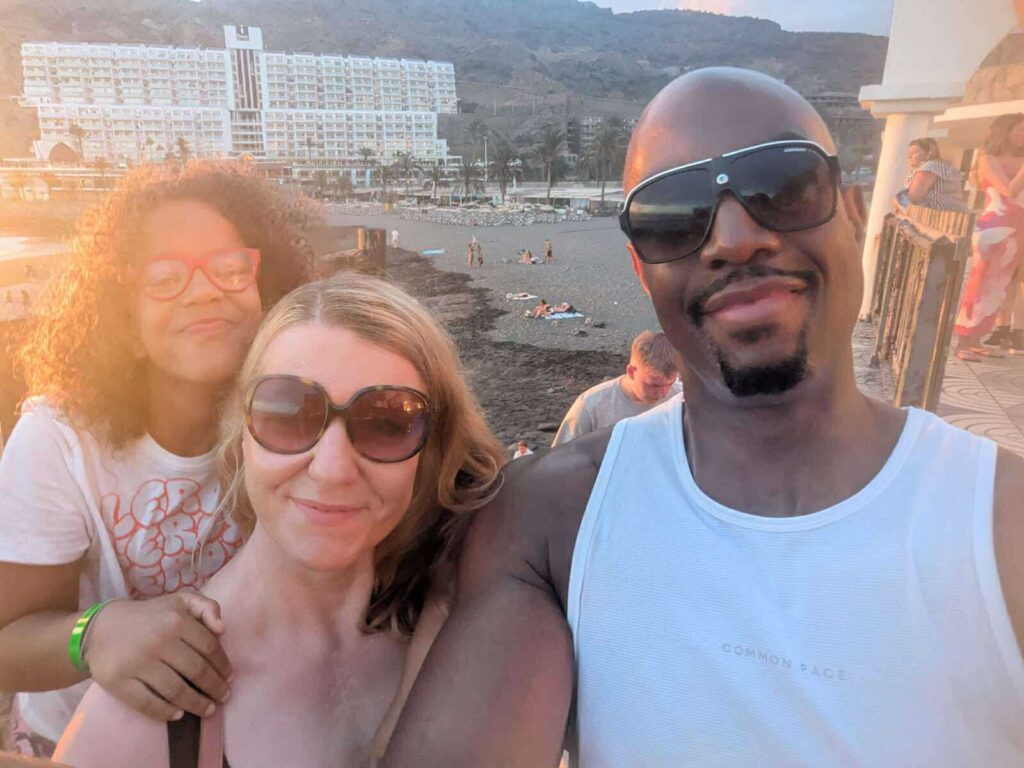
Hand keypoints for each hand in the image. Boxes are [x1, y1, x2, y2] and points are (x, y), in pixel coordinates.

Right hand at [84, 592, 231, 720]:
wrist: (99, 628)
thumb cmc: (149, 616)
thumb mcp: (180, 601)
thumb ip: (207, 606)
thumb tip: (223, 629)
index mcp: (176, 620)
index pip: (209, 648)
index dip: (223, 665)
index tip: (230, 678)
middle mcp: (159, 641)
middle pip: (197, 671)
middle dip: (215, 688)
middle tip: (224, 698)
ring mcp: (138, 663)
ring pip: (176, 690)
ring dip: (196, 704)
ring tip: (208, 710)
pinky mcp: (119, 682)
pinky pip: (147, 703)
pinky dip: (165, 712)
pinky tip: (178, 715)